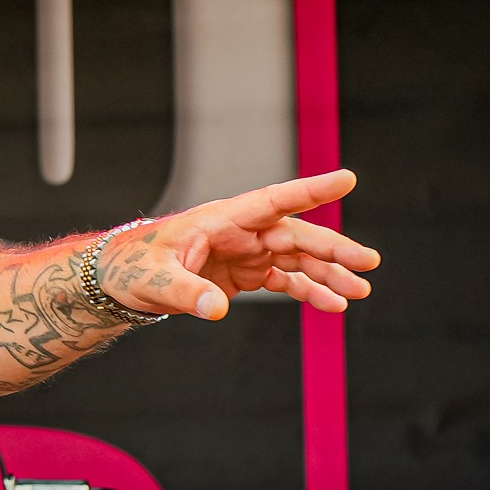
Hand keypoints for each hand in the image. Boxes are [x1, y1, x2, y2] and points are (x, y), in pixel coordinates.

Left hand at [100, 169, 378, 320]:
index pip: (272, 200)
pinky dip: (310, 291)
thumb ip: (188, 293)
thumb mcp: (155, 281)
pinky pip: (286, 280)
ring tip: (359, 293)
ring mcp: (246, 252)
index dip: (309, 191)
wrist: (121, 282)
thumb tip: (217, 310)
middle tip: (368, 262)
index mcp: (220, 219)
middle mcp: (240, 232)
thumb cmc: (133, 269)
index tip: (346, 179)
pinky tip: (334, 305)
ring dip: (329, 274)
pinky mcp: (246, 274)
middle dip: (333, 248)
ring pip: (298, 258)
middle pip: (296, 235)